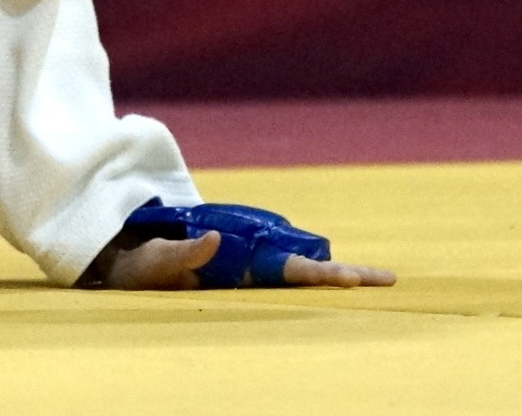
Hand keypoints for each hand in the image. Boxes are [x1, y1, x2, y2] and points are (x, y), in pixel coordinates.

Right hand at [88, 232, 392, 291]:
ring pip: (299, 268)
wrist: (131, 268)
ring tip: (371, 277)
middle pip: (309, 275)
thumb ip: (187, 252)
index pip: (291, 275)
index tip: (356, 280)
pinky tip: (330, 266)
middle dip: (347, 277)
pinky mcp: (241, 256)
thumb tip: (214, 241)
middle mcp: (252, 275)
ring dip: (333, 273)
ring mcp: (249, 266)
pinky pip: (280, 257)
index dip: (325, 276)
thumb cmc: (146, 269)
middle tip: (389, 279)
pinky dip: (308, 261)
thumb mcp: (162, 260)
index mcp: (240, 277)